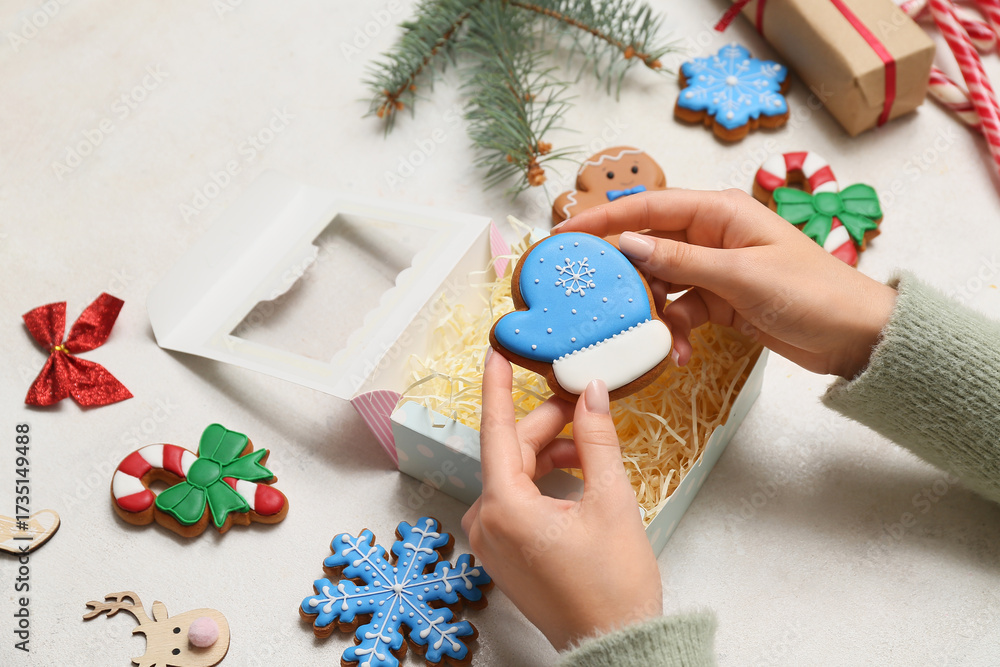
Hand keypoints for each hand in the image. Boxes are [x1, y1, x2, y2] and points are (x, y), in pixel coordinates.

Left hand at [463, 351, 660, 650]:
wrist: (615, 645)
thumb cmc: (613, 585)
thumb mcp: (611, 501)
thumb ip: (596, 439)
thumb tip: (591, 392)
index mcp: (504, 508)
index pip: (496, 430)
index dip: (497, 386)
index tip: (496, 351)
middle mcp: (487, 523)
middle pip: (511, 453)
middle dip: (547, 425)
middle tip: (583, 403)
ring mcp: (491, 541)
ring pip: (514, 475)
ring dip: (548, 453)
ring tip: (588, 447)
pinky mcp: (503, 553)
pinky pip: (515, 500)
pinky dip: (542, 480)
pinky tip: (575, 473)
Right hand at [554, 189, 896, 378]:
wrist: (856, 336)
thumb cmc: (810, 293)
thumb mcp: (740, 276)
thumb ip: (680, 261)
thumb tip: (626, 243)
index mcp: (718, 211)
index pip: (647, 207)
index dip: (602, 218)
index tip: (562, 234)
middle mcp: (711, 234)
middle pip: (646, 245)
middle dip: (619, 272)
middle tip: (585, 295)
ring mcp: (713, 269)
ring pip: (660, 284)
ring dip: (650, 312)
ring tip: (644, 337)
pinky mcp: (719, 301)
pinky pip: (680, 312)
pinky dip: (673, 332)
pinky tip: (676, 355)